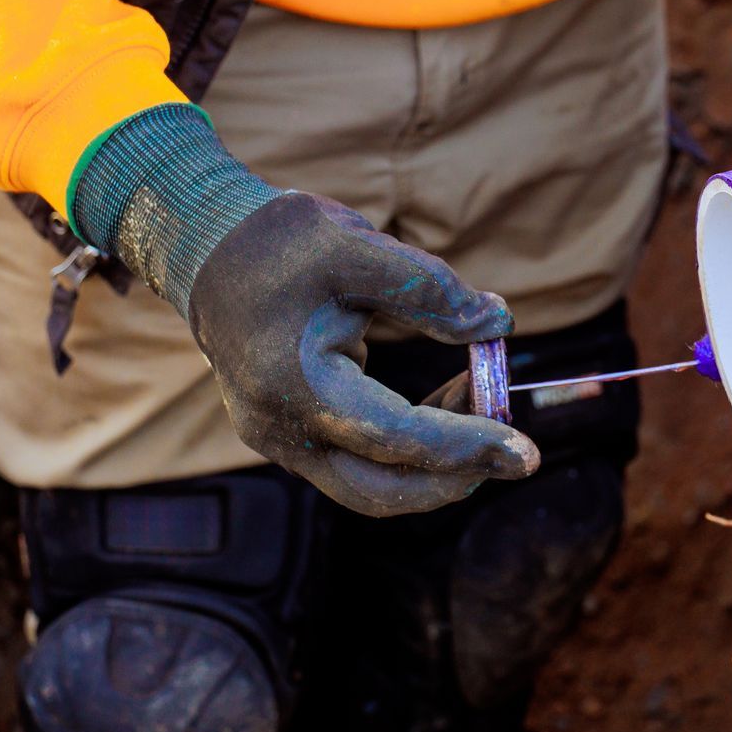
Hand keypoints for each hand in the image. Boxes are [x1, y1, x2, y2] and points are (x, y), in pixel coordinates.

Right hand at [186, 193, 539, 514]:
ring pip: (372, 485)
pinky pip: (361, 461)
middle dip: (456, 477)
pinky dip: (413, 445)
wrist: (205, 248)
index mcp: (293, 383)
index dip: (466, 447)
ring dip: (437, 461)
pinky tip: (452, 397)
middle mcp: (280, 428)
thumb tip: (498, 325)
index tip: (525, 450)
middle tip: (516, 446)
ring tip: (485, 397)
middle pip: (381, 490)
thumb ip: (429, 287)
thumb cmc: (278, 240)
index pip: (395, 438)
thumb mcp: (356, 246)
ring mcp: (280, 440)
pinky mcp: (291, 435)